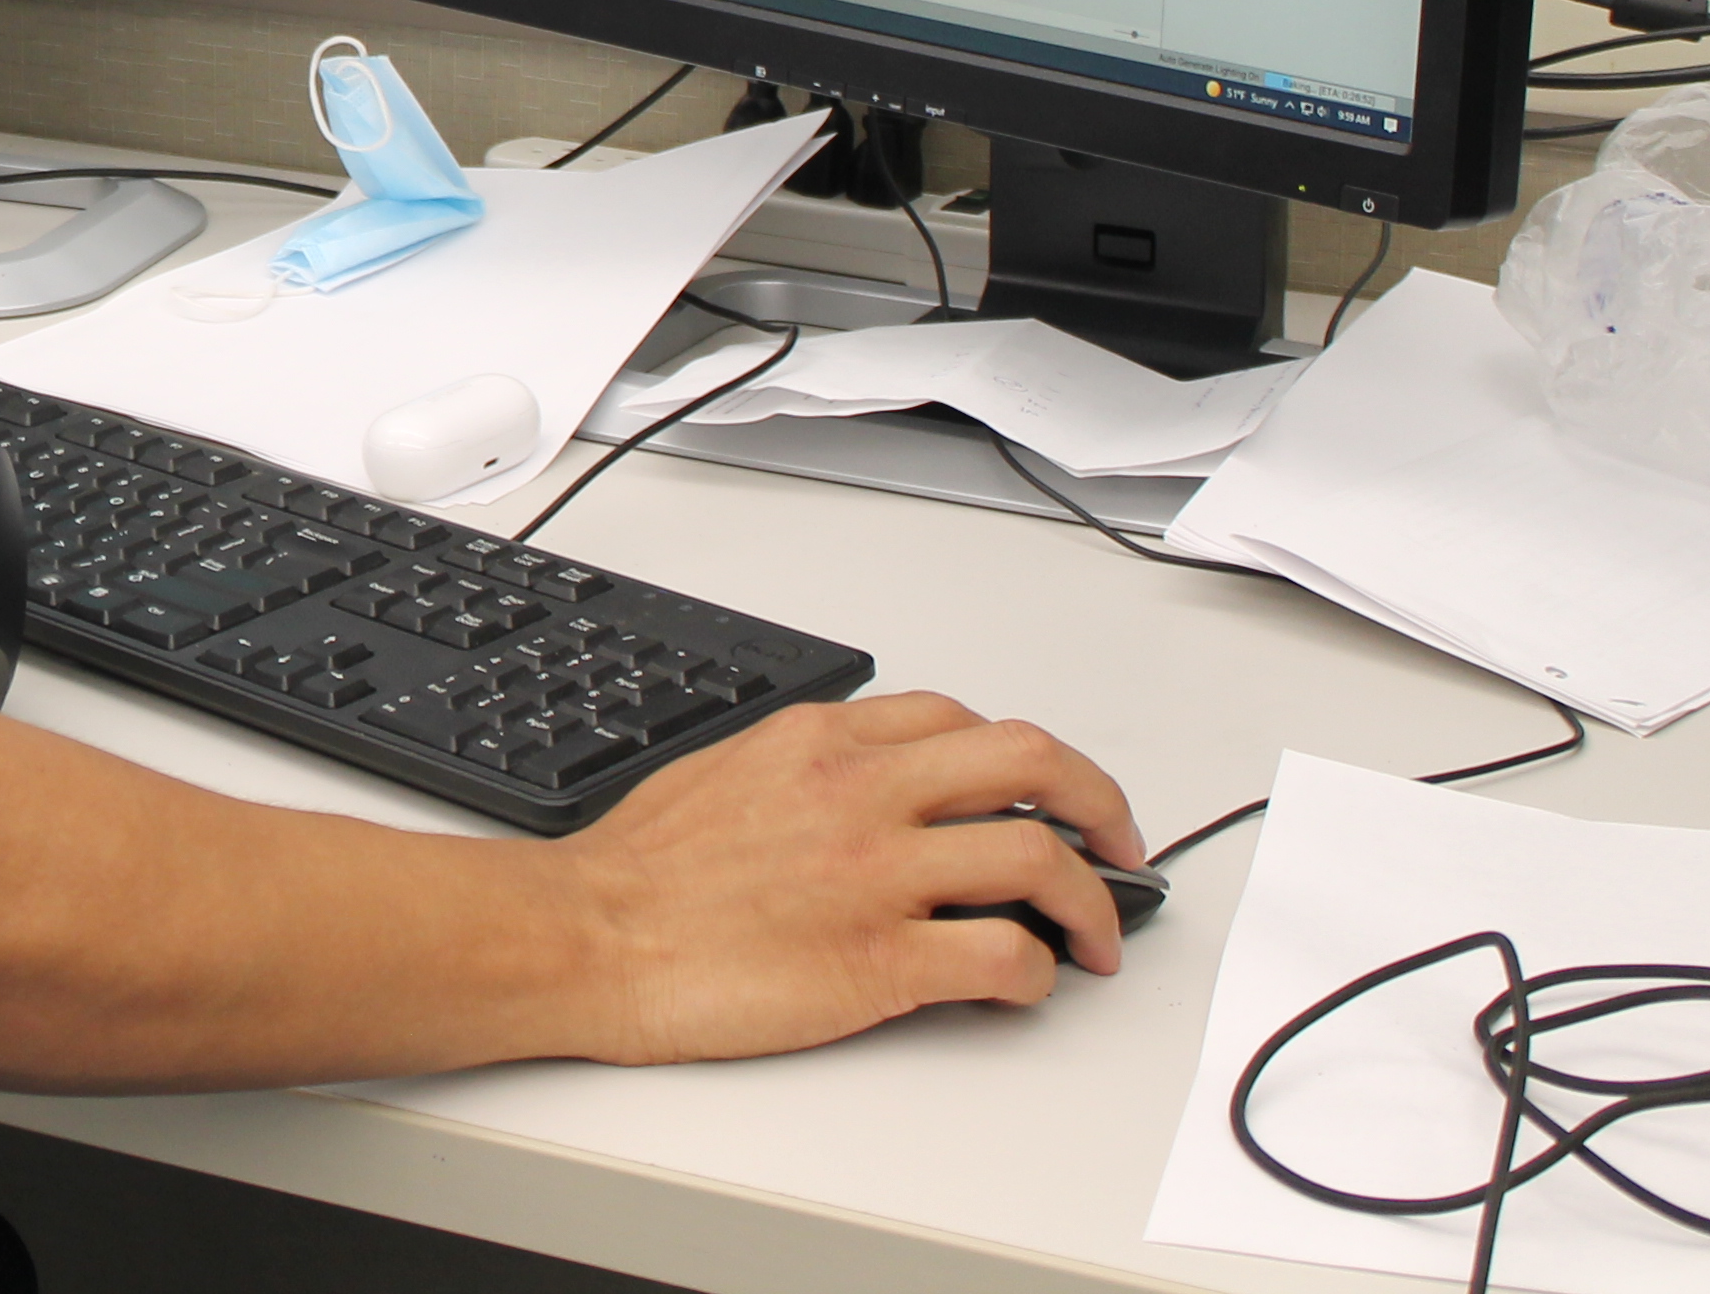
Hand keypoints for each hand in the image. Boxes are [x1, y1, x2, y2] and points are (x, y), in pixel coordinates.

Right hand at [552, 692, 1144, 1063]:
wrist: (589, 937)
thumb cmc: (637, 870)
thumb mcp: (723, 769)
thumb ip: (806, 765)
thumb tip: (865, 783)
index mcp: (823, 742)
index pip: (963, 720)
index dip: (1028, 758)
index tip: (1046, 794)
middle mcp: (862, 793)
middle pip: (1032, 764)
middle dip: (1102, 804)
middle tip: (1119, 847)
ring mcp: (877, 876)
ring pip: (1039, 860)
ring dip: (1093, 904)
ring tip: (1096, 939)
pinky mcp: (881, 962)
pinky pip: (1002, 959)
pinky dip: (1035, 977)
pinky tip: (1023, 988)